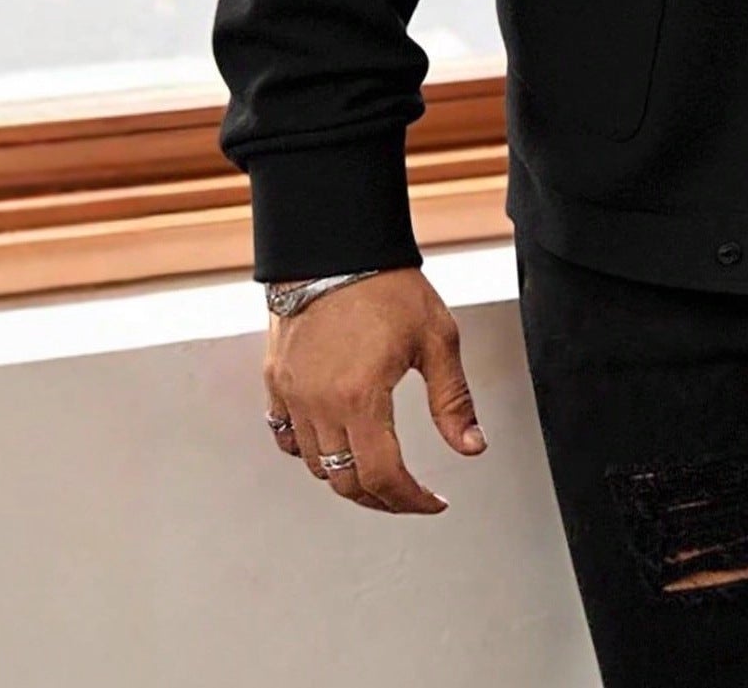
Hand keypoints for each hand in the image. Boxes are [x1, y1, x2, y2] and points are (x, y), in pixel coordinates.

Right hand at [263, 267, 486, 514]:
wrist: (335, 245)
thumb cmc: (388, 284)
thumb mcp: (437, 338)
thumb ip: (453, 400)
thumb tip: (472, 448)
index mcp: (359, 398)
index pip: (382, 476)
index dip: (410, 500)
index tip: (433, 502)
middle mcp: (317, 404)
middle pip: (345, 481)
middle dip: (382, 499)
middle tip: (410, 497)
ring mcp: (291, 395)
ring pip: (315, 465)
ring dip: (348, 477)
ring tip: (381, 471)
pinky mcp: (276, 381)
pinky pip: (287, 437)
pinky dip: (311, 452)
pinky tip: (337, 444)